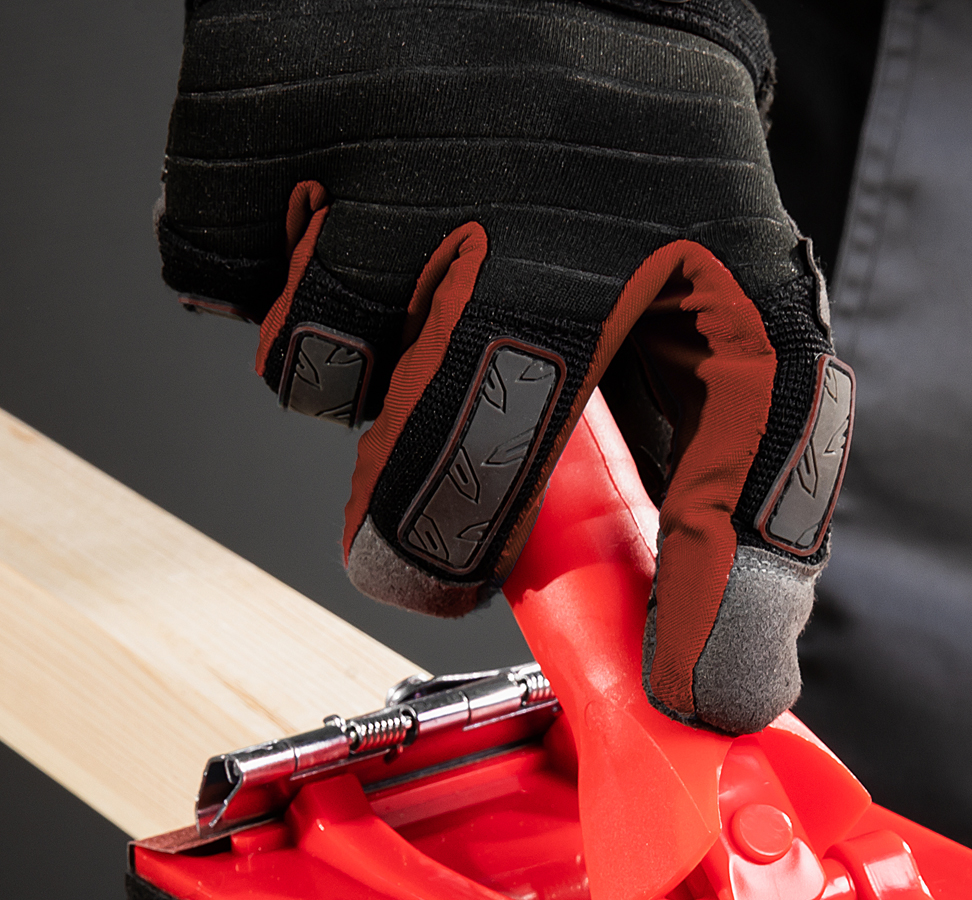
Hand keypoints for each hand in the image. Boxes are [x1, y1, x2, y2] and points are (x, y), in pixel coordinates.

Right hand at [158, 0, 852, 734]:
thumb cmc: (621, 168)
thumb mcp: (714, 314)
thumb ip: (722, 499)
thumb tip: (719, 687)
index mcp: (714, 264)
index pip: (743, 481)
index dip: (713, 617)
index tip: (692, 708)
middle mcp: (562, 213)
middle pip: (448, 501)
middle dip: (434, 541)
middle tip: (445, 509)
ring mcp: (402, 158)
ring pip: (320, 390)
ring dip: (360, 367)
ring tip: (422, 268)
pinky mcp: (266, 116)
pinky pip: (225, 286)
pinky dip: (275, 269)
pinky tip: (350, 207)